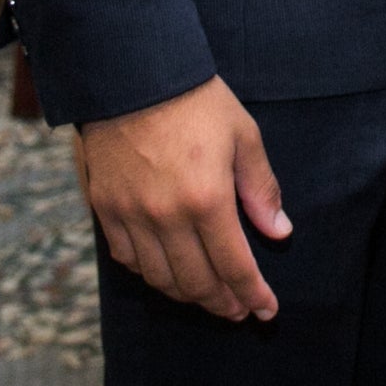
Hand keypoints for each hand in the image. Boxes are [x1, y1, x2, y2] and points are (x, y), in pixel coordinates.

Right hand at [75, 77, 291, 320]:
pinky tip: (167, 272)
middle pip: (196, 281)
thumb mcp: (244, 136)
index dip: (252, 294)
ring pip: (160, 278)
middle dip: (222, 303)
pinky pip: (127, 258)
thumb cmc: (197, 102)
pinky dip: (150, 274)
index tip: (267, 311)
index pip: (234, 266)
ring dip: (187, 295)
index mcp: (207, 199)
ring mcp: (132, 215)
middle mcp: (166, 216)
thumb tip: (279, 233)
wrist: (132, 75)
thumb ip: (261, 189)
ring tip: (208, 297)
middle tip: (238, 310)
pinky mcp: (106, 208)